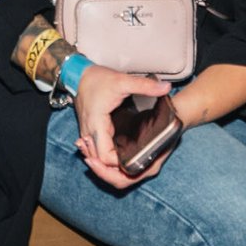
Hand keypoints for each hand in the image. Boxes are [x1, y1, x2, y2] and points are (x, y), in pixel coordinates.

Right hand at [72, 64, 172, 189]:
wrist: (78, 75)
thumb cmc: (98, 79)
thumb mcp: (123, 81)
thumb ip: (145, 86)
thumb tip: (166, 88)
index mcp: (97, 124)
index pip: (106, 157)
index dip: (120, 163)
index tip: (137, 158)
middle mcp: (89, 133)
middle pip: (99, 164)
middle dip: (114, 171)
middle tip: (135, 168)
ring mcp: (87, 133)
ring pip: (96, 159)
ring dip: (108, 166)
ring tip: (129, 164)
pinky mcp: (88, 131)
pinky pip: (95, 151)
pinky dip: (104, 158)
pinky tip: (118, 155)